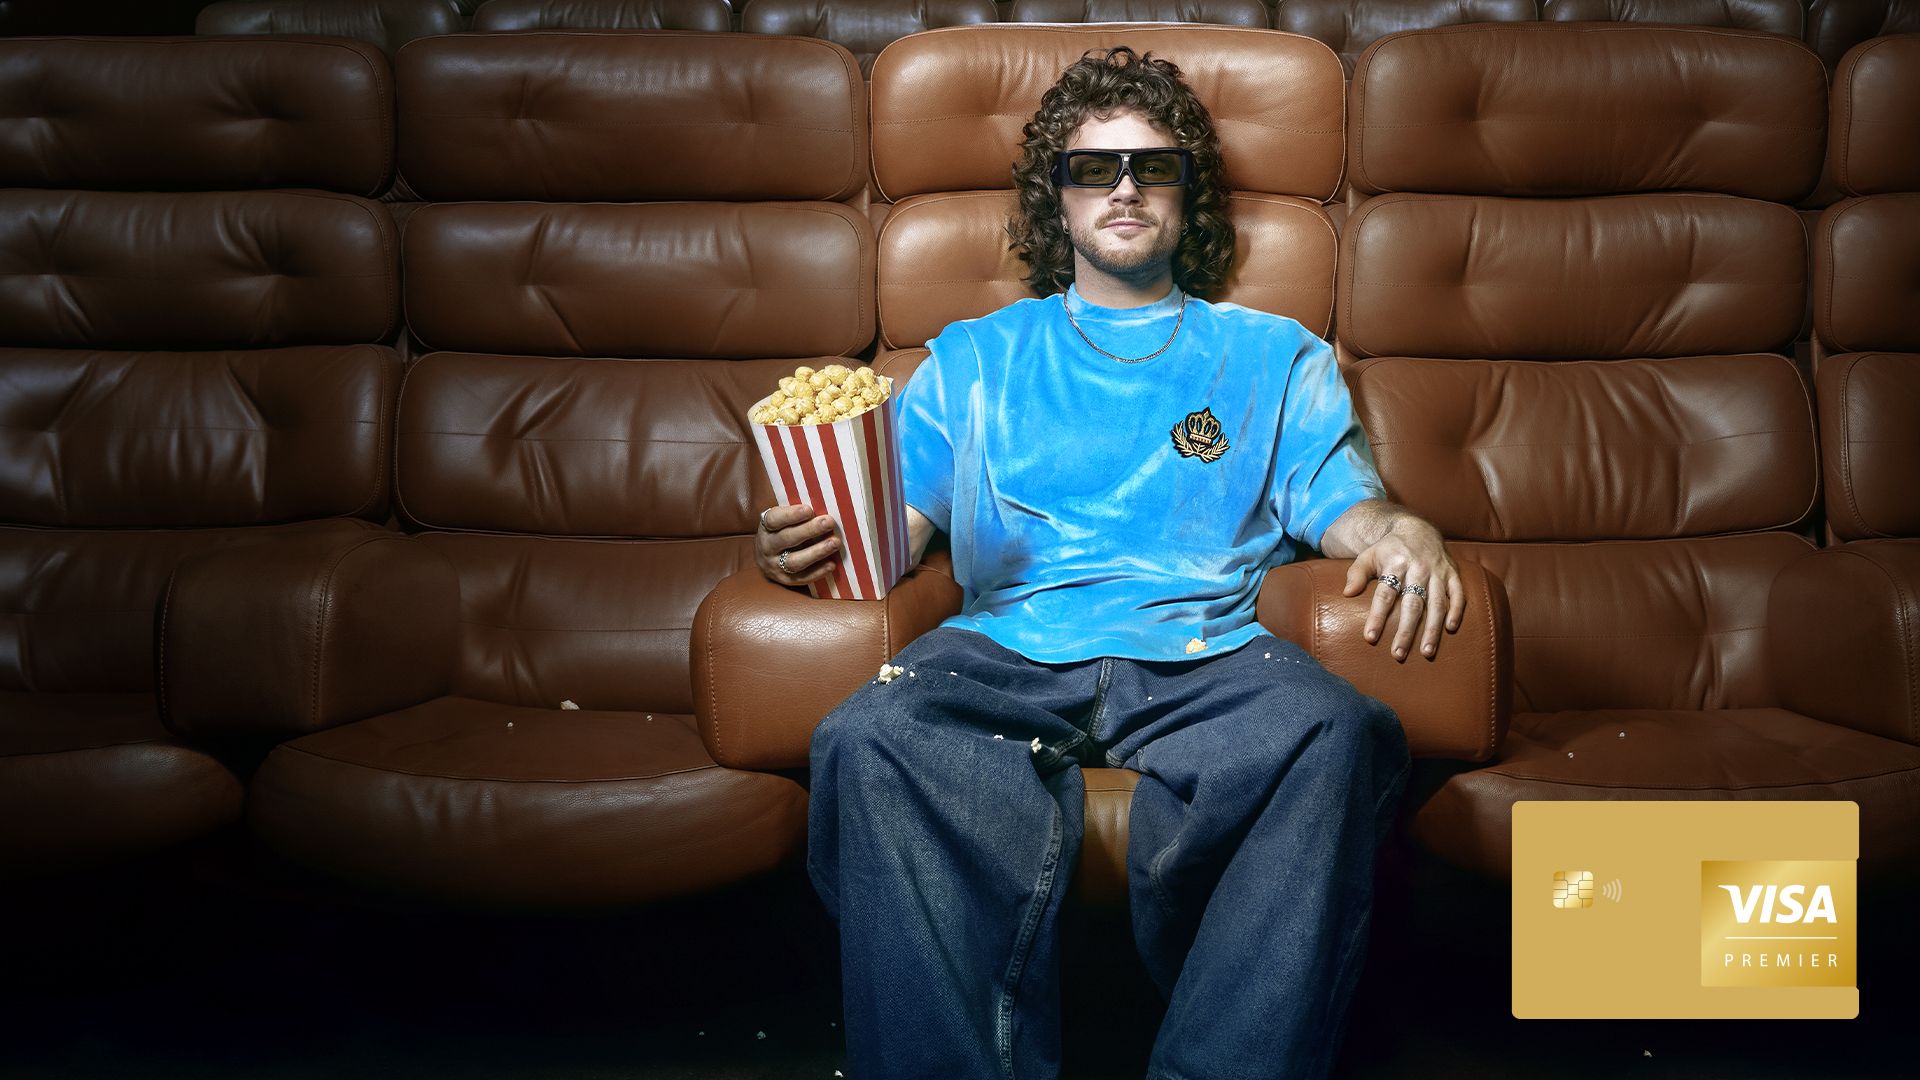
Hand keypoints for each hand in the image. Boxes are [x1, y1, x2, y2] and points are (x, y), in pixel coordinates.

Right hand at [755, 504, 839, 586]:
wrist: (768, 559)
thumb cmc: (783, 532)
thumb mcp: (783, 520)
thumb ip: (797, 514)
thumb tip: (822, 505)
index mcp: (766, 528)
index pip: (774, 520)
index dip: (791, 515)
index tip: (809, 509)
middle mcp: (767, 548)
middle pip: (787, 539)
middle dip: (809, 530)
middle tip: (829, 522)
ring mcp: (775, 566)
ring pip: (794, 561)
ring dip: (817, 552)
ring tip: (835, 543)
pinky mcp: (785, 580)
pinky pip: (802, 578)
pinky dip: (818, 571)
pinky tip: (832, 564)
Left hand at [1339, 513, 1462, 661]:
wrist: (1418, 529)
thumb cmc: (1389, 549)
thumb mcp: (1368, 556)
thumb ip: (1356, 574)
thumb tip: (1347, 594)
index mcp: (1395, 565)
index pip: (1385, 595)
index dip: (1377, 617)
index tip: (1370, 638)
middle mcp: (1418, 569)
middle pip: (1412, 604)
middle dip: (1406, 631)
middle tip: (1398, 654)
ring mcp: (1438, 572)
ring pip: (1437, 603)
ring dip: (1432, 629)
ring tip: (1427, 652)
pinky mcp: (1453, 574)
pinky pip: (1458, 593)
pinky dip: (1456, 610)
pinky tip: (1450, 629)